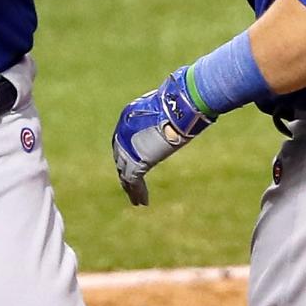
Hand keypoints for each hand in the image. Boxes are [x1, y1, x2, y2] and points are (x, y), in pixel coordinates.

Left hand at [111, 68, 213, 205]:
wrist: (175, 108)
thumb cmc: (177, 103)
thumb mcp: (170, 107)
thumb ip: (169, 113)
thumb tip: (185, 110)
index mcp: (127, 116)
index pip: (123, 139)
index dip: (126, 153)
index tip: (130, 164)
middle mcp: (122, 131)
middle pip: (120, 156)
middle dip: (125, 172)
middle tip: (129, 186)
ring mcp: (126, 146)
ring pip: (124, 172)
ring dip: (131, 187)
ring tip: (136, 201)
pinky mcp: (135, 160)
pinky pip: (132, 180)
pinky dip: (137, 192)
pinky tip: (142, 202)